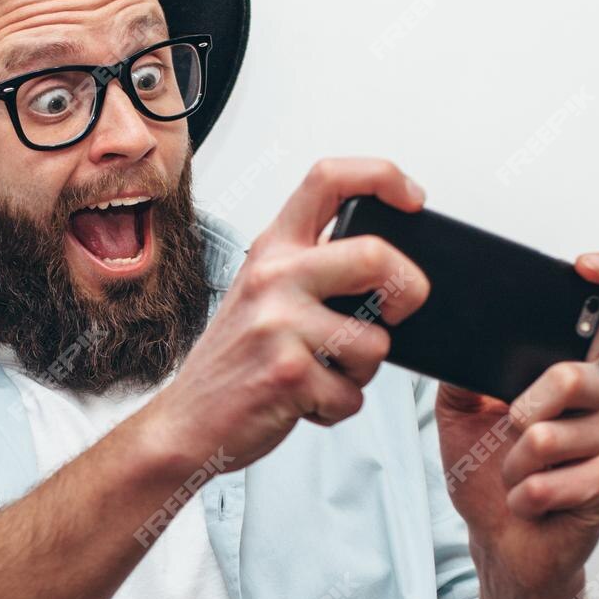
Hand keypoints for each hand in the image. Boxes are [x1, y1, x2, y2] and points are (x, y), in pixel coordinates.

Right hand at [142, 158, 431, 472]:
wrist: (186, 421)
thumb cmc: (235, 359)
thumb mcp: (264, 291)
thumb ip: (314, 267)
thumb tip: (389, 265)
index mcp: (274, 247)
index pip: (330, 178)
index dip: (383, 177)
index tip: (412, 201)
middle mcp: (274, 276)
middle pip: (375, 255)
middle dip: (410, 289)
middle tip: (401, 310)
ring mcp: (279, 324)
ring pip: (375, 341)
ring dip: (362, 370)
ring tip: (325, 372)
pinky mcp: (287, 374)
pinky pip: (352, 394)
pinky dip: (338, 407)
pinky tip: (306, 399)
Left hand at [434, 253, 598, 596]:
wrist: (501, 540)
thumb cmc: (486, 473)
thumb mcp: (458, 411)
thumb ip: (462, 371)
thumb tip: (457, 339)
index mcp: (571, 368)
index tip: (585, 267)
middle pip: (573, 374)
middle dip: (523, 409)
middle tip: (509, 429)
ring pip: (550, 436)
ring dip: (513, 465)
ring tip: (517, 474)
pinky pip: (553, 482)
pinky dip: (524, 497)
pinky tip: (529, 502)